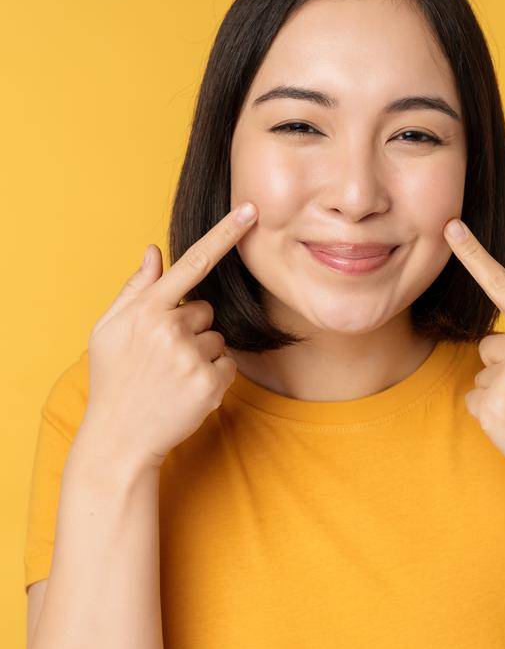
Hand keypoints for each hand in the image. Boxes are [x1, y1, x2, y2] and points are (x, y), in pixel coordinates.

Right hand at [81, 202, 257, 468]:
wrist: (120, 437)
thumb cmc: (114, 378)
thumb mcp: (109, 330)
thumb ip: (135, 289)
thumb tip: (153, 251)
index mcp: (145, 310)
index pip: (191, 264)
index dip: (224, 235)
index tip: (251, 211)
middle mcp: (169, 328)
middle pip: (205, 310)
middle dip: (190, 328)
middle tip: (162, 357)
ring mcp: (190, 356)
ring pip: (217, 338)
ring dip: (201, 354)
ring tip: (171, 376)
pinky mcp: (210, 382)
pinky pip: (228, 364)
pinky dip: (213, 377)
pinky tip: (186, 390)